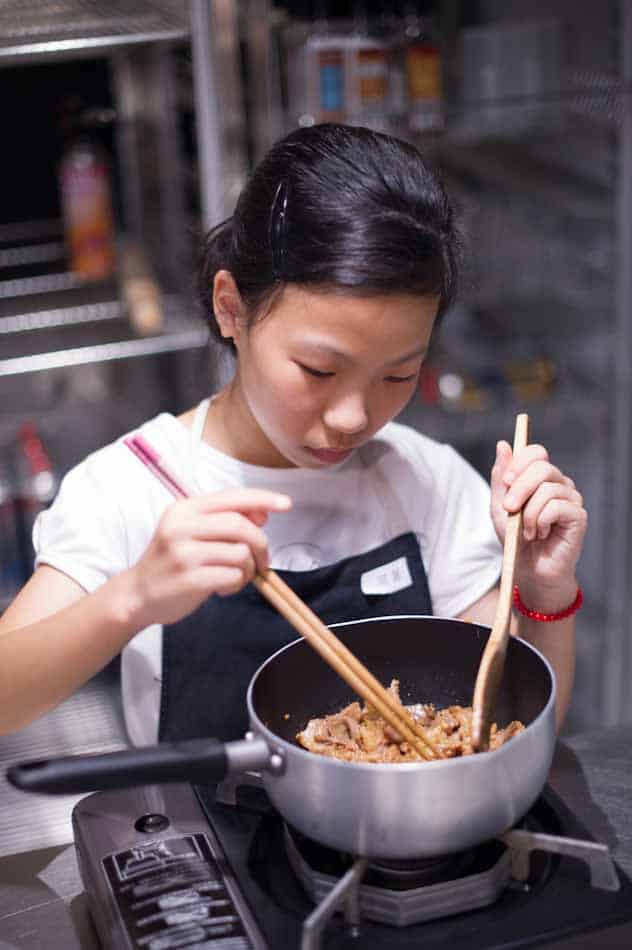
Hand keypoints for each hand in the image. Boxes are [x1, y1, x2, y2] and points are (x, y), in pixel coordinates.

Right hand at [126, 488, 291, 626]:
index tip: (285, 504)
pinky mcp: (189, 579)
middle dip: (260, 544)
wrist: (136, 594)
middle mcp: (182, 527)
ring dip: (246, 569)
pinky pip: (233, 576)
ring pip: (240, 553)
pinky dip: (236, 584)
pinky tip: (221, 588)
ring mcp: (184, 553)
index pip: (231, 497)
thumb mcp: (190, 532)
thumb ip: (223, 520)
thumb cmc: (171, 563)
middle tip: (262, 561)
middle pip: (240, 525)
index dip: (262, 499)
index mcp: (183, 509)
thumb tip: (262, 515)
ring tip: (232, 577)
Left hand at [490, 441, 586, 611]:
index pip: (537, 453)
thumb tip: (503, 445)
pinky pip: (556, 507)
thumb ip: (501, 478)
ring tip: (526, 531)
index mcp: (541, 478)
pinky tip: (539, 534)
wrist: (528, 570)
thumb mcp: (499, 506)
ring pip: (547, 489)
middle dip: (519, 488)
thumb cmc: (515, 538)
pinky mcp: (578, 516)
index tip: (506, 481)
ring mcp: (571, 499)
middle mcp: (559, 484)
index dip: (520, 461)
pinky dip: (540, 521)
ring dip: (528, 513)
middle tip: (509, 508)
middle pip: (542, 466)